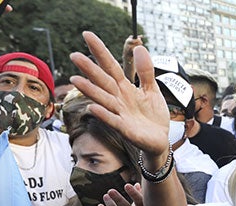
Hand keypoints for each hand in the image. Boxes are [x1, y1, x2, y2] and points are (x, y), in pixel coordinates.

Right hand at [70, 31, 169, 155]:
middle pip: (103, 81)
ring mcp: (120, 114)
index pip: (111, 66)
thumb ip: (145, 71)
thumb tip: (139, 47)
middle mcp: (119, 99)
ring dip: (90, 90)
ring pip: (103, 100)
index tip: (87, 34)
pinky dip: (103, 114)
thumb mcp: (152, 90)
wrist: (161, 140)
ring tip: (75, 80)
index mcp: (125, 88)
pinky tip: (93, 107)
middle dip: (89, 69)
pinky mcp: (125, 129)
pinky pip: (113, 121)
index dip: (100, 51)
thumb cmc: (153, 116)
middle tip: (74, 55)